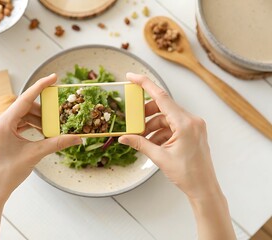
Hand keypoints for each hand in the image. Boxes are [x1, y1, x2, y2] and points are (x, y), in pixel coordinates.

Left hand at [0, 73, 80, 201]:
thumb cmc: (8, 174)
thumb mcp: (35, 155)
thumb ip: (56, 143)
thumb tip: (76, 138)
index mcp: (3, 123)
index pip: (25, 99)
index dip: (40, 87)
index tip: (53, 78)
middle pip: (24, 107)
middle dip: (43, 111)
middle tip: (58, 115)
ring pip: (22, 116)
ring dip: (38, 120)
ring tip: (52, 127)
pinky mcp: (1, 135)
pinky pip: (18, 124)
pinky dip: (31, 126)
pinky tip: (42, 132)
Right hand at [119, 73, 220, 200]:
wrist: (203, 188)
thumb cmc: (188, 174)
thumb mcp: (160, 157)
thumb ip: (140, 144)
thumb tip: (124, 137)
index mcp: (185, 123)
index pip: (161, 97)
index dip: (144, 84)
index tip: (131, 77)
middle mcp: (191, 120)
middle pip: (162, 107)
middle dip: (145, 114)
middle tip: (133, 123)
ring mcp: (193, 125)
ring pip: (166, 117)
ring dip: (152, 126)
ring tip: (142, 138)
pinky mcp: (192, 131)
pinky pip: (172, 125)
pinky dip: (160, 132)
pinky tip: (152, 143)